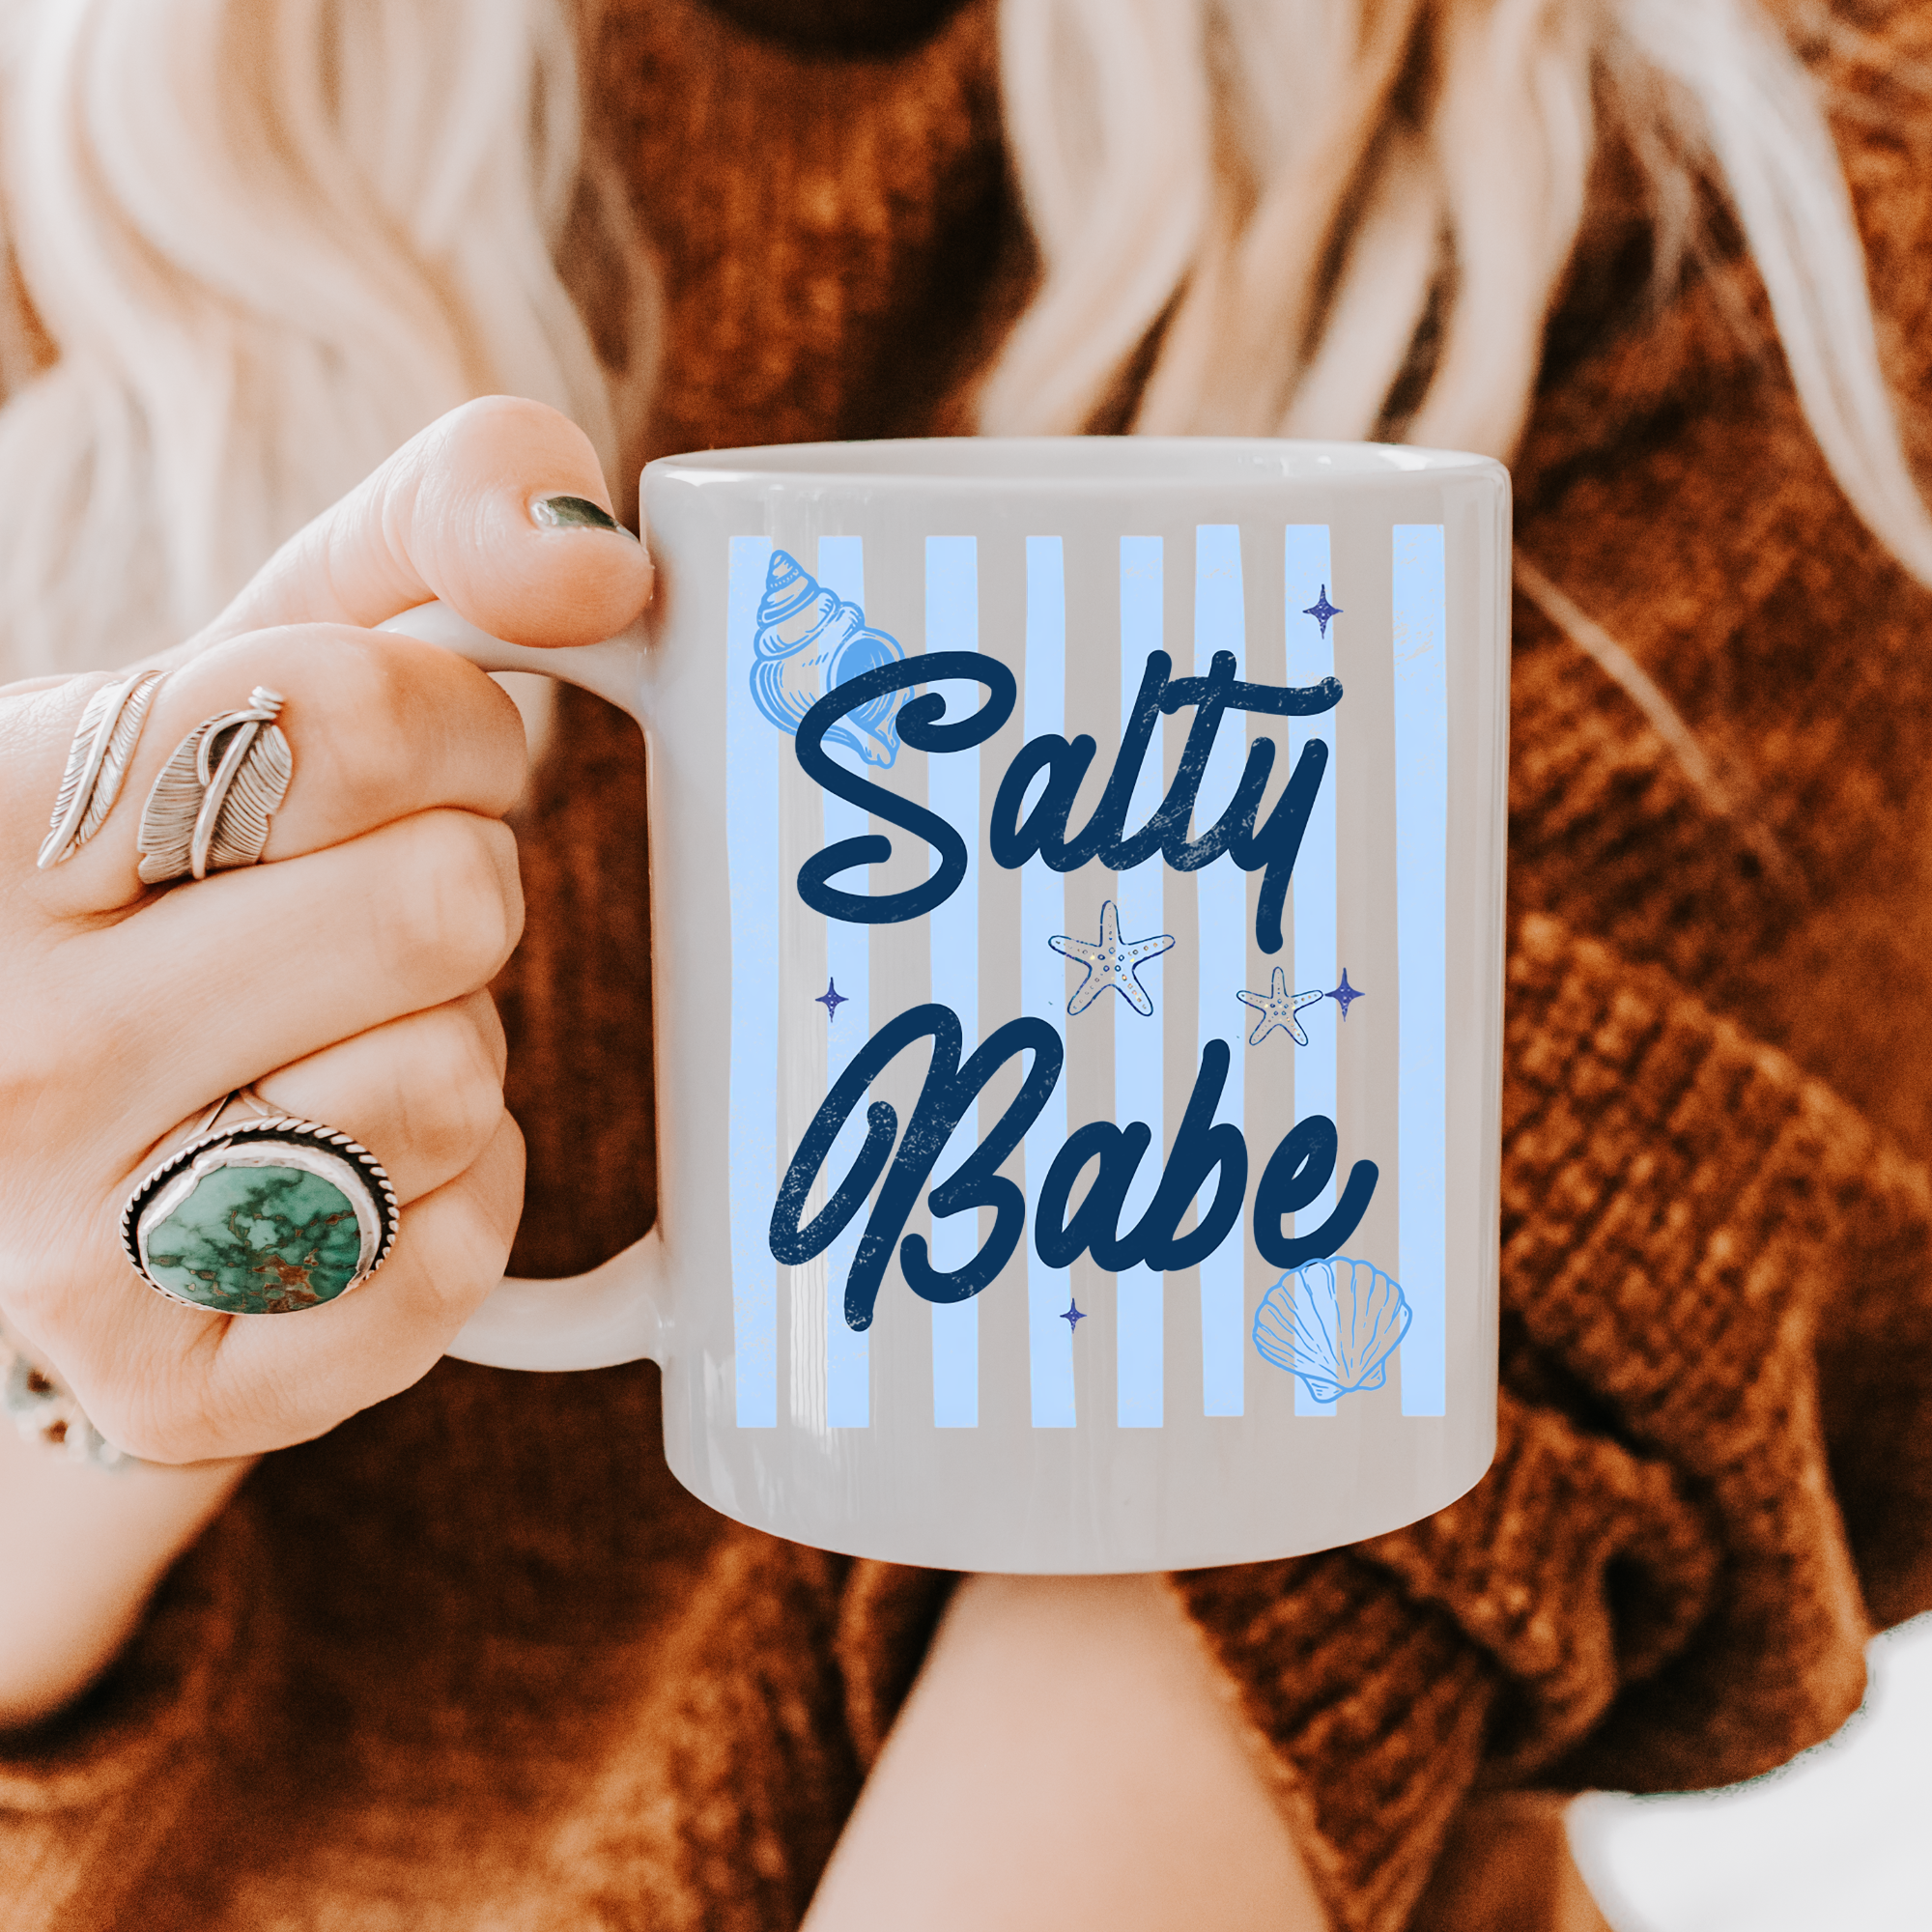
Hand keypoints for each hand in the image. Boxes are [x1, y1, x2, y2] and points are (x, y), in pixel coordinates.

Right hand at [0, 396, 652, 1463]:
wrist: (47, 1073)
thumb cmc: (197, 844)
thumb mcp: (273, 639)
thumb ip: (442, 518)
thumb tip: (610, 561)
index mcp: (1, 813)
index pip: (357, 714)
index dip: (450, 724)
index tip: (399, 757)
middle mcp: (4, 1041)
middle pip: (444, 905)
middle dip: (457, 886)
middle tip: (360, 912)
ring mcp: (68, 1241)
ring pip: (452, 1087)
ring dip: (450, 1044)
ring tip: (331, 1033)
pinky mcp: (169, 1382)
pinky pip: (445, 1270)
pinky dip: (451, 1205)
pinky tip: (351, 1164)